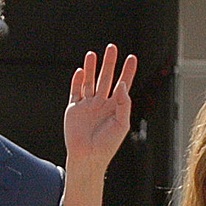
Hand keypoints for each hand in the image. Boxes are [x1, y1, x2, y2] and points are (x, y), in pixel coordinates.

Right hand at [64, 45, 136, 173]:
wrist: (88, 157)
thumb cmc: (107, 145)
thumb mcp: (121, 124)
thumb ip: (123, 103)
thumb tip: (121, 84)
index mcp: (115, 107)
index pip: (123, 84)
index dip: (128, 71)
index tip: (132, 58)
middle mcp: (101, 104)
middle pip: (106, 78)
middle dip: (109, 63)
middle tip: (112, 48)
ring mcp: (87, 105)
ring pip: (89, 81)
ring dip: (91, 68)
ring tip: (93, 54)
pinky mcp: (74, 109)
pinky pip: (75, 92)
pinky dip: (77, 81)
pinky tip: (80, 71)